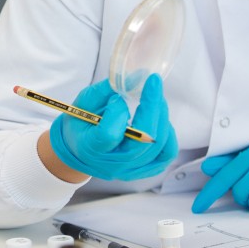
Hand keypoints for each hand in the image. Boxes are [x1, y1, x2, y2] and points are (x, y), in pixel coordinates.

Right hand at [49, 75, 177, 180]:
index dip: (117, 111)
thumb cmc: (80, 124)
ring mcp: (129, 170)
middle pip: (142, 141)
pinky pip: (165, 156)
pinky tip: (161, 120)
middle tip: (153, 84)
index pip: (109, 134)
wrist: (79, 150)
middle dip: (152, 108)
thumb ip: (106, 90)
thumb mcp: (83, 103)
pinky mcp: (142, 170)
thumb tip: (136, 77)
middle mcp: (112, 163)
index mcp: (90, 147)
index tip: (118, 95)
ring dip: (161, 117)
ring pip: (157, 146)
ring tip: (156, 98)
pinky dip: (168, 136)